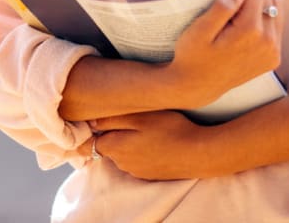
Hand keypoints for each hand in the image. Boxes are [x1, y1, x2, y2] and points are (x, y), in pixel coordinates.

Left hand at [81, 111, 208, 179]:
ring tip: (145, 125)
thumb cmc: (170, 129)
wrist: (197, 154)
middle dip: (113, 133)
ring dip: (128, 141)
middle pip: (108, 146)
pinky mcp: (151, 173)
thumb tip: (92, 122)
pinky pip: (138, 159)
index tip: (99, 119)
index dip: (94, 130)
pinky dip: (141, 149)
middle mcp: (123, 163)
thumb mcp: (141, 116)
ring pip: (124, 153)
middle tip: (129, 116)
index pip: (91, 143)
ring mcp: (137, 171)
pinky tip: (156, 139)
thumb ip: (113, 119)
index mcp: (116, 148)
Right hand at [168, 0, 282, 109]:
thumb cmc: (193, 55)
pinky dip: (261, 21)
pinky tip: (244, 32)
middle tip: (227, 12)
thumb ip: (222, 6)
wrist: (198, 87)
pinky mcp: (274, 57)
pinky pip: (276, 24)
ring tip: (235, 22)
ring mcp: (274, 51)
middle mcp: (269, 41)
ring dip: (256, 8)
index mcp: (251, 30)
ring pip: (275, 7)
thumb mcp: (200, 29)